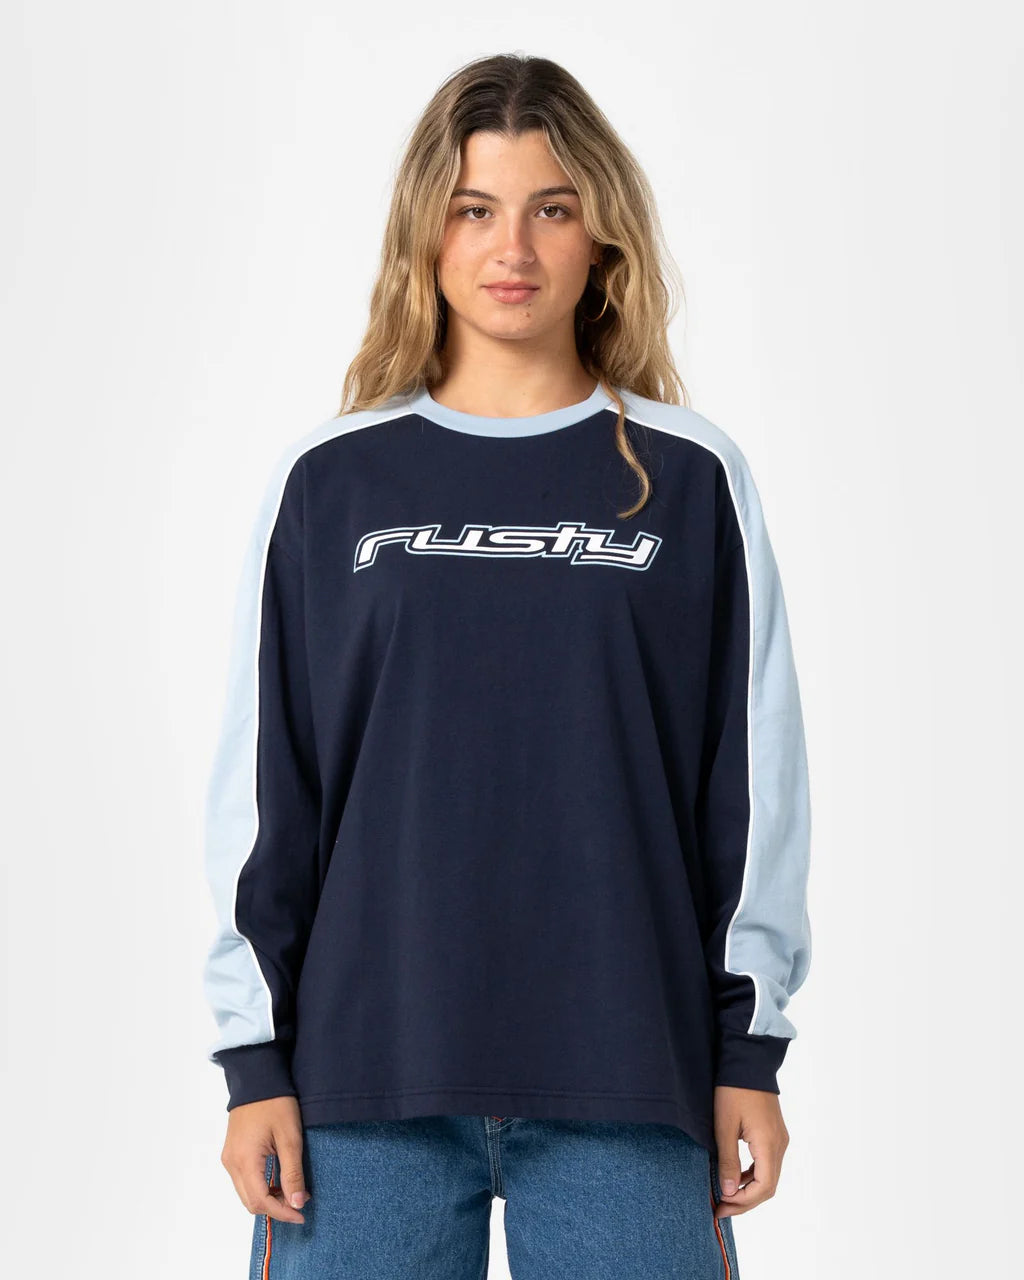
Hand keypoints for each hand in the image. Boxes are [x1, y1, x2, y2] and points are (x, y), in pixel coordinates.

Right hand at [220, 1095, 310, 1223]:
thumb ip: (293, 1172)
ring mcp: (228, 1158)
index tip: (302, 1214)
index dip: (282, 1212)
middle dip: (275, 1208)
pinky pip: (243, 1180)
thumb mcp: (290, 1137)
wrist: (257, 1078)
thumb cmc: (275, 1103)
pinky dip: (260, 1187)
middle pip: (250, 1201)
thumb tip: (297, 1203)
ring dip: (267, 1199)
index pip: (261, 1201)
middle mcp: (231, 1163)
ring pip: (245, 1193)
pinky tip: (277, 1181)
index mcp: (244, 1160)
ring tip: (291, 1191)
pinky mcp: (231, 1153)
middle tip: (300, 1203)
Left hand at [712, 1085, 789, 1218]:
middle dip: (745, 1201)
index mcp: (769, 1144)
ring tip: (725, 1196)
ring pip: (768, 1176)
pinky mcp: (774, 1133)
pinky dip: (752, 1174)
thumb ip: (728, 1160)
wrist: (748, 1061)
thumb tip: (728, 1191)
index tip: (721, 1206)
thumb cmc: (733, 1090)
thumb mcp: (724, 1126)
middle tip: (721, 1208)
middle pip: (768, 1186)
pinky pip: (767, 1163)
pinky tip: (736, 1176)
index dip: (743, 1202)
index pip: (763, 1187)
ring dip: (749, 1189)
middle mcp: (780, 1145)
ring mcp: (779, 1139)